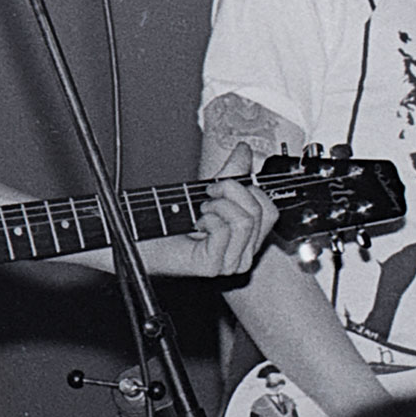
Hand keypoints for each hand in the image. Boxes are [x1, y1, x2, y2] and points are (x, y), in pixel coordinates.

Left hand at [182, 143, 280, 276]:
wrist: (145, 236)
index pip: (271, 211)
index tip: (221, 186)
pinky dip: (208, 219)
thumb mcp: (210, 190)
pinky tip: (197, 225)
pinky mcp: (213, 266)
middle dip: (231, 191)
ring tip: (202, 210)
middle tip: (208, 195)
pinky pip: (225, 231)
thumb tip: (244, 150)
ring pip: (245, 221)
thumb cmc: (173, 219)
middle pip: (260, 212)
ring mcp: (230, 264)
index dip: (249, 190)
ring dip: (218, 206)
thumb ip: (232, 172)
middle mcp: (244, 254)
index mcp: (248, 239)